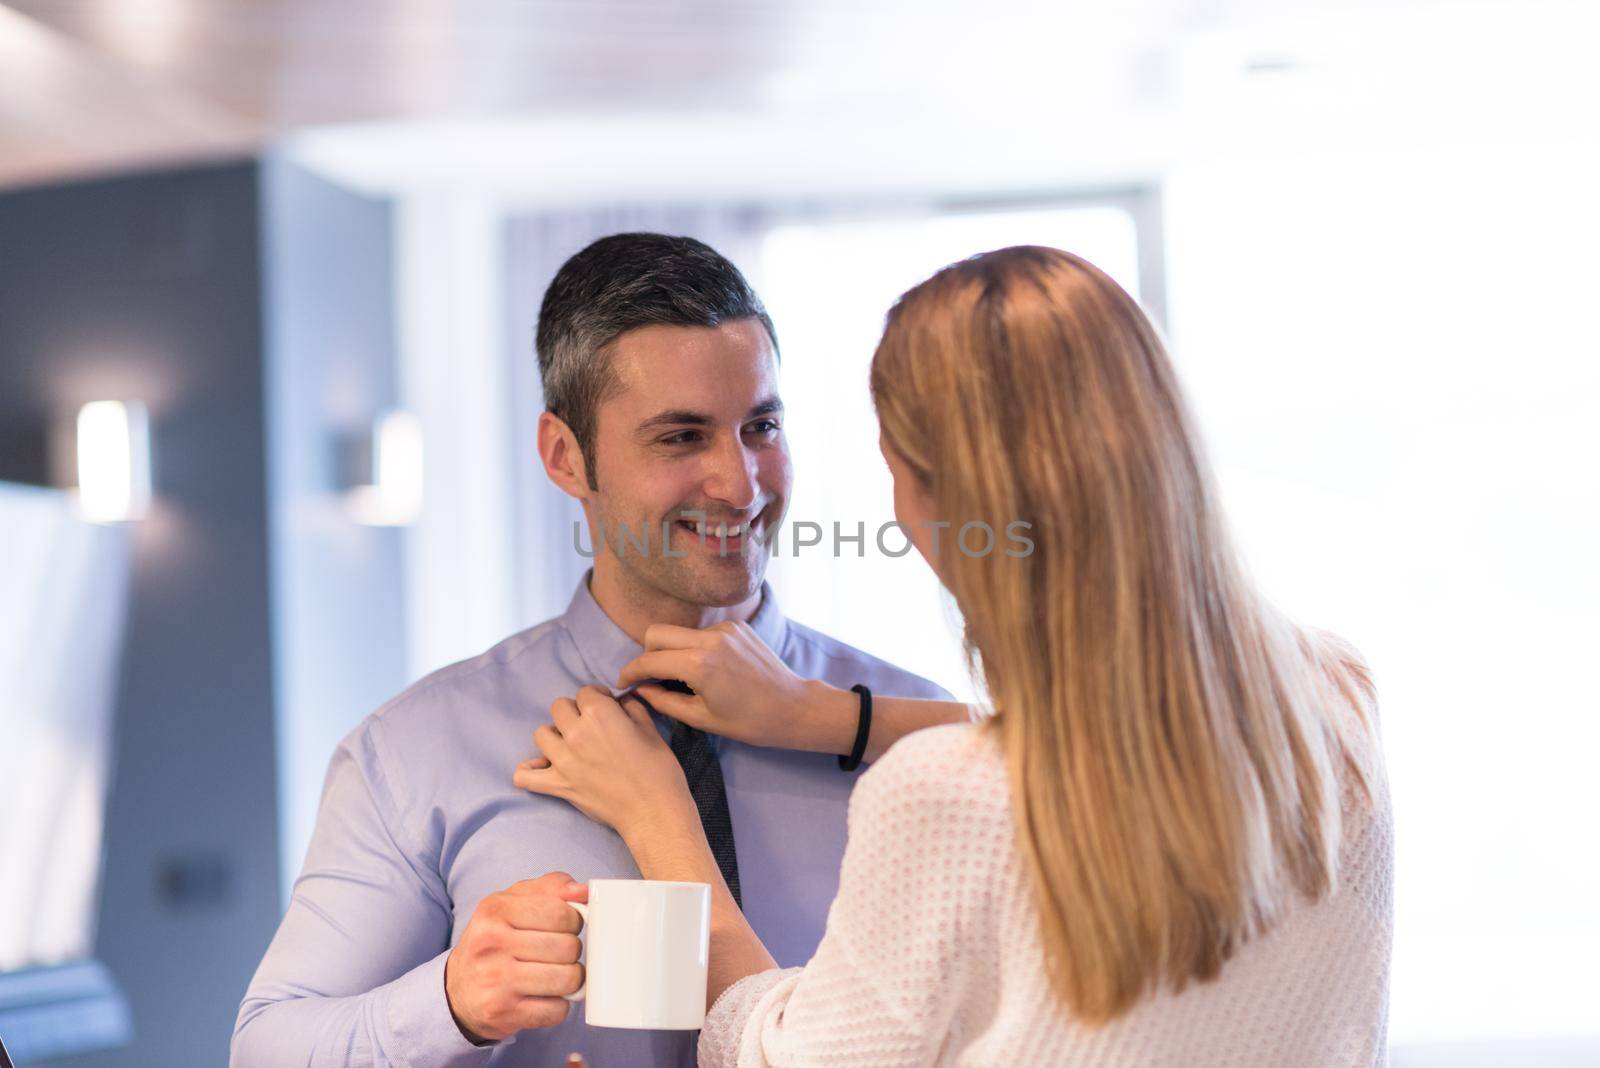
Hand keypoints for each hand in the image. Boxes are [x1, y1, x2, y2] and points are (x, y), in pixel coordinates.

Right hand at [444, 873, 586, 1043]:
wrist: (458, 989)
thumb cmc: (495, 939)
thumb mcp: (514, 902)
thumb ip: (552, 888)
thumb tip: (584, 891)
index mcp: (495, 909)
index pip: (561, 913)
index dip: (574, 921)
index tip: (565, 927)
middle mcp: (491, 943)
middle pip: (568, 947)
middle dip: (571, 951)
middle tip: (557, 953)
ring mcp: (495, 981)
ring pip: (568, 979)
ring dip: (570, 979)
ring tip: (555, 974)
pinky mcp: (502, 1012)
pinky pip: (557, 1010)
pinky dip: (558, 1005)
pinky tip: (543, 997)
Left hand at [514, 685, 697, 840]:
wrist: (653, 812)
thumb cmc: (659, 770)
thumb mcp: (651, 730)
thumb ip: (631, 708)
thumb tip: (619, 702)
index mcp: (600, 714)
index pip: (585, 692)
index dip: (599, 698)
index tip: (608, 709)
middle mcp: (576, 732)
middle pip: (559, 707)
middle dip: (575, 712)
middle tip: (590, 726)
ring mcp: (562, 760)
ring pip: (541, 734)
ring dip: (555, 736)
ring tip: (571, 745)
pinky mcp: (557, 786)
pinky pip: (524, 776)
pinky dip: (530, 770)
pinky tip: (544, 768)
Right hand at [616, 621, 855, 754]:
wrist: (793, 707)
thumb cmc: (750, 722)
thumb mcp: (702, 718)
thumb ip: (664, 701)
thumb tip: (641, 689)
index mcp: (699, 664)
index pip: (648, 660)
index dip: (629, 672)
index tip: (623, 684)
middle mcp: (710, 639)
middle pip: (656, 633)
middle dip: (646, 654)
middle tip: (650, 678)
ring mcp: (725, 629)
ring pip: (679, 630)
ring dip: (671, 650)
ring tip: (680, 677)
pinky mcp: (736, 627)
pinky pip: (702, 632)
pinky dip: (694, 647)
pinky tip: (706, 669)